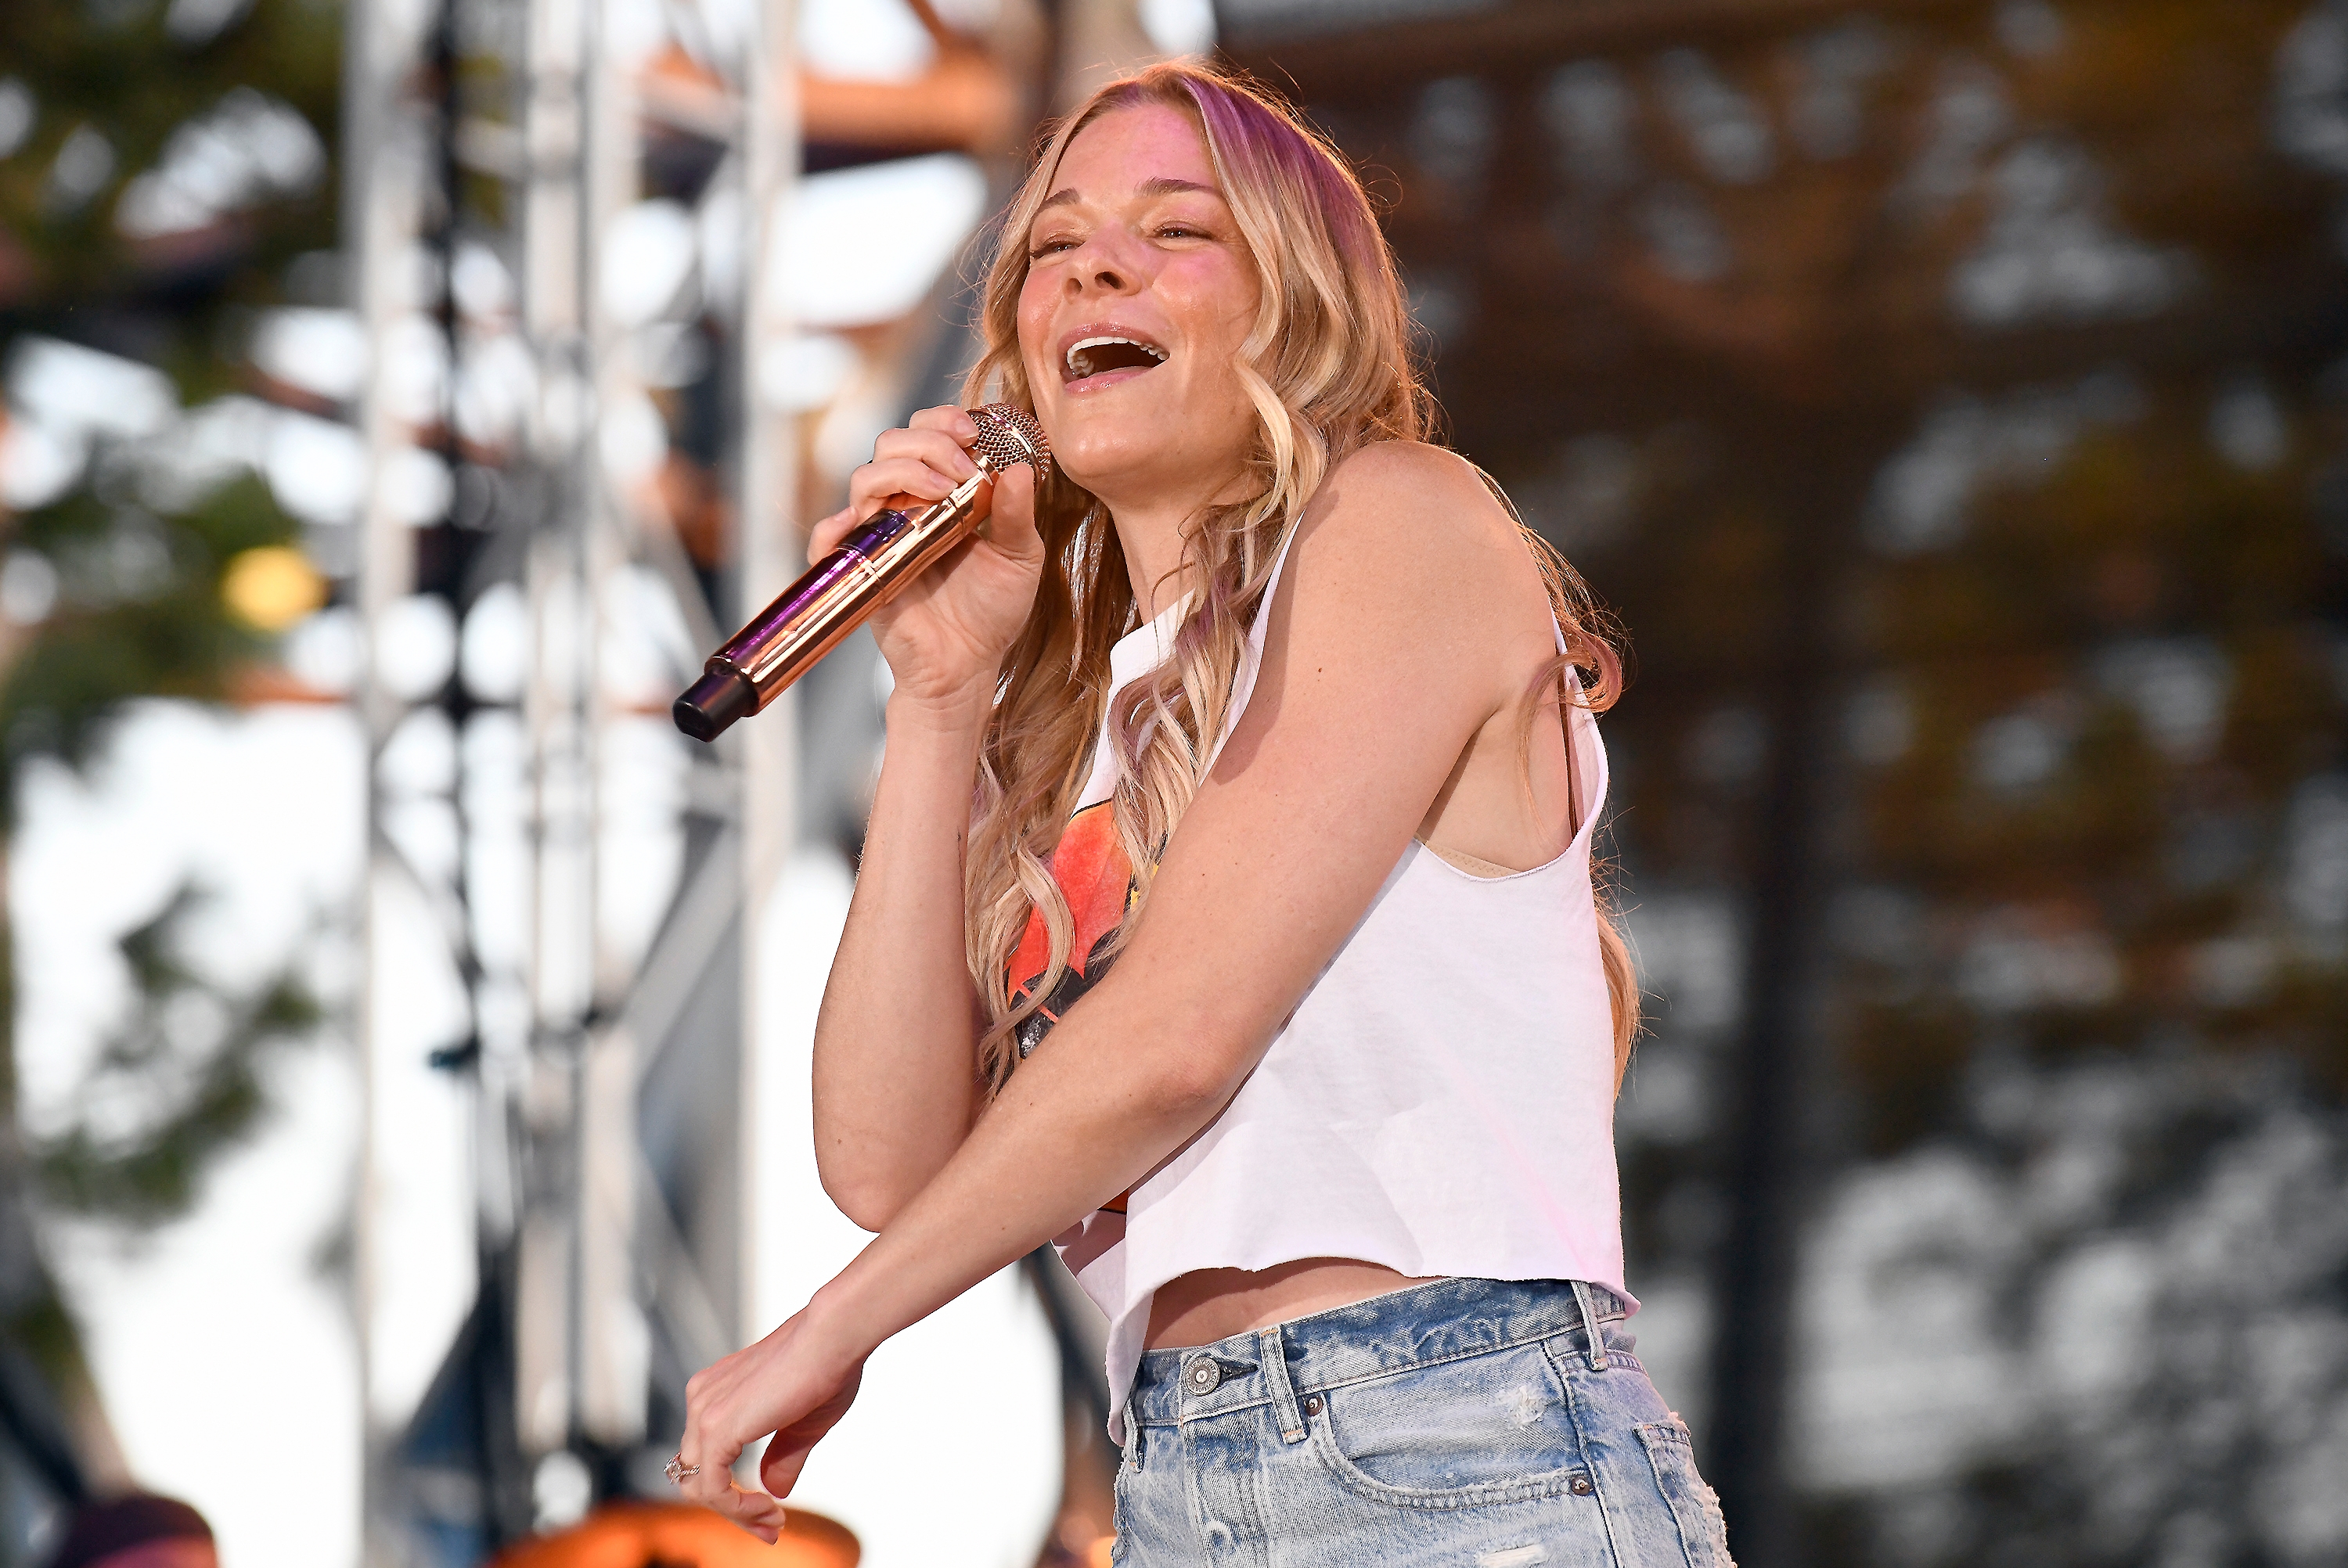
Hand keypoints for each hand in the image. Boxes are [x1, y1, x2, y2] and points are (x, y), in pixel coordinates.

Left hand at [674, 1306, 865, 1542]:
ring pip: (700, 1486)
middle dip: (734, 1510)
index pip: (708, 1457)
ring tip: (773, 1524)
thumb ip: (782, 1458)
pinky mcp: (716, 1427)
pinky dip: (737, 1508)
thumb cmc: (827, 1368)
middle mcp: (701, 1398)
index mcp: (717, 1392)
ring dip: (738, 1514)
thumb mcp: (802, 1425)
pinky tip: (768, 1509)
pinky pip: (711, 1488)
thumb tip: (774, 1490)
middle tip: (771, 1528)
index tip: (773, 1514)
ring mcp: (703, 1411)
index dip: (735, 1492)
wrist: (834, 1337)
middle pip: (697, 1475)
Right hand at [813, 404, 1046, 719]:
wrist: (967, 665)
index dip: (941, 420)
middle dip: (926, 442)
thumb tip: (1019, 470)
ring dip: (900, 472)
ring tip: (942, 494)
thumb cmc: (992, 612)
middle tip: (960, 469)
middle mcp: (906, 505)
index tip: (969, 431)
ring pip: (864, 478)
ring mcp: (880, 534)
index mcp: (942, 492)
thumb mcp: (1019, 559)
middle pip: (891, 444)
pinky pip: (829, 540)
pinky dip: (833, 526)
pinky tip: (858, 523)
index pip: (927, 433)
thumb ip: (1017, 515)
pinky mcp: (861, 568)